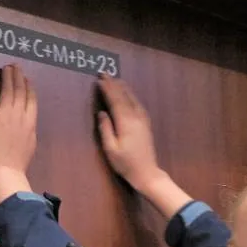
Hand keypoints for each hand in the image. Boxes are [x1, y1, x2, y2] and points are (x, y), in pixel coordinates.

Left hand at [0, 64, 36, 203]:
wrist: (6, 170)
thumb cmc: (19, 161)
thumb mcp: (31, 142)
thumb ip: (29, 127)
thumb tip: (28, 118)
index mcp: (31, 122)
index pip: (31, 99)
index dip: (29, 87)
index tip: (27, 79)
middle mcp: (20, 115)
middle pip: (19, 91)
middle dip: (17, 77)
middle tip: (14, 66)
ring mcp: (5, 116)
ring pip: (7, 91)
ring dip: (7, 78)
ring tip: (5, 68)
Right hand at [97, 75, 162, 192]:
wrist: (147, 172)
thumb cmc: (126, 164)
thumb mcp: (111, 149)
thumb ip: (106, 129)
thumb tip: (102, 113)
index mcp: (126, 122)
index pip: (115, 101)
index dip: (107, 89)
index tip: (99, 80)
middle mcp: (136, 117)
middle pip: (124, 96)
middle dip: (114, 84)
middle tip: (105, 73)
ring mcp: (143, 120)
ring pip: (132, 98)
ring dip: (124, 88)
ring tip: (116, 79)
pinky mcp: (146, 123)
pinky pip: (138, 104)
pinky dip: (131, 96)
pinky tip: (128, 94)